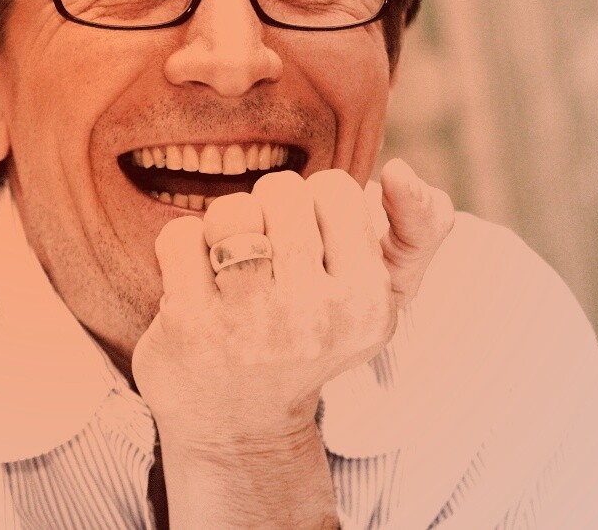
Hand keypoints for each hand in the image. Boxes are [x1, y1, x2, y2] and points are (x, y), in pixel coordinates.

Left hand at [130, 160, 453, 525]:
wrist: (240, 427)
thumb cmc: (315, 337)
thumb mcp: (383, 293)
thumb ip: (418, 227)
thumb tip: (404, 171)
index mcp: (367, 304)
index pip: (335, 189)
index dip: (314, 205)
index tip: (311, 245)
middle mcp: (312, 318)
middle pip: (281, 191)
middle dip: (268, 210)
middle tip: (268, 257)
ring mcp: (248, 324)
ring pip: (231, 211)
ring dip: (224, 226)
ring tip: (230, 265)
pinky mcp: (189, 327)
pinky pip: (179, 236)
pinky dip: (182, 248)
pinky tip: (195, 283)